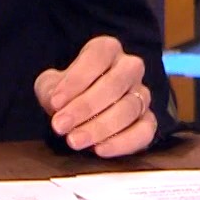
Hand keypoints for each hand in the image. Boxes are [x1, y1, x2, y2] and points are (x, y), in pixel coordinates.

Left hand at [34, 34, 156, 157]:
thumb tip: (57, 104)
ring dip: (100, 127)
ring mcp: (142, 94)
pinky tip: (100, 150)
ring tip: (74, 140)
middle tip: (60, 125)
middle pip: (115, 84)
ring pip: (129, 108)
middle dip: (85, 107)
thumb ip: (50, 91)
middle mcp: (130, 67)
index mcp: (107, 49)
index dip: (76, 80)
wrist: (81, 111)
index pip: (97, 57)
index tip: (55, 102)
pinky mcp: (148, 120)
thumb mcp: (51, 85)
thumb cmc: (68, 92)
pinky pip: (145, 131)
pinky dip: (123, 142)